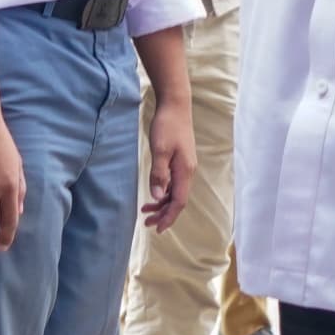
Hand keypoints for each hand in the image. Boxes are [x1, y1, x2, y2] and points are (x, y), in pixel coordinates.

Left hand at [143, 99, 193, 231]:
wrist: (176, 105)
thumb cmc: (167, 125)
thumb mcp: (159, 150)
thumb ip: (159, 174)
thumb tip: (158, 197)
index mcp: (184, 171)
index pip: (179, 202)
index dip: (169, 217)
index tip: (157, 228)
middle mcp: (188, 171)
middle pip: (178, 200)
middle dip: (164, 214)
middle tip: (147, 223)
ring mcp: (185, 166)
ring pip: (176, 192)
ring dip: (162, 204)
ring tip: (146, 210)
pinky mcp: (181, 161)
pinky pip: (174, 183)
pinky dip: (164, 192)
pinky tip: (154, 193)